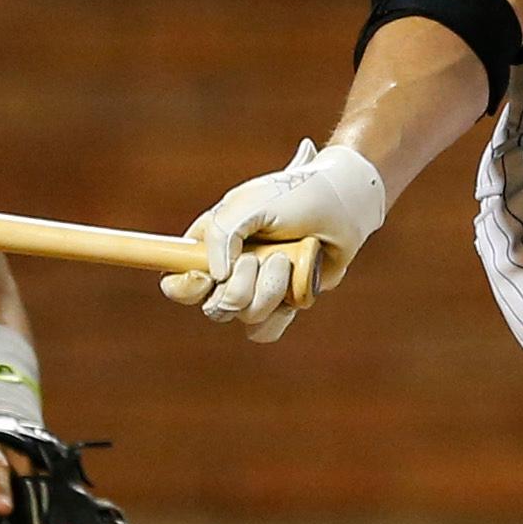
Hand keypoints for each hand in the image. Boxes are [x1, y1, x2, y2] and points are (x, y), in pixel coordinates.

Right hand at [161, 140, 388, 342]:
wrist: (344, 205)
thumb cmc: (296, 194)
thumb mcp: (251, 203)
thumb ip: (221, 233)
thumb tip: (216, 278)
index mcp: (211, 244)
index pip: (177, 280)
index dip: (184, 287)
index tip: (205, 277)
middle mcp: (229, 271)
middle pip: (213, 306)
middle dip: (241, 285)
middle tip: (261, 256)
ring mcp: (256, 289)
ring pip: (245, 316)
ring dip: (270, 288)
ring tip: (288, 258)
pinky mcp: (281, 303)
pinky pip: (267, 329)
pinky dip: (282, 311)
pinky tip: (295, 285)